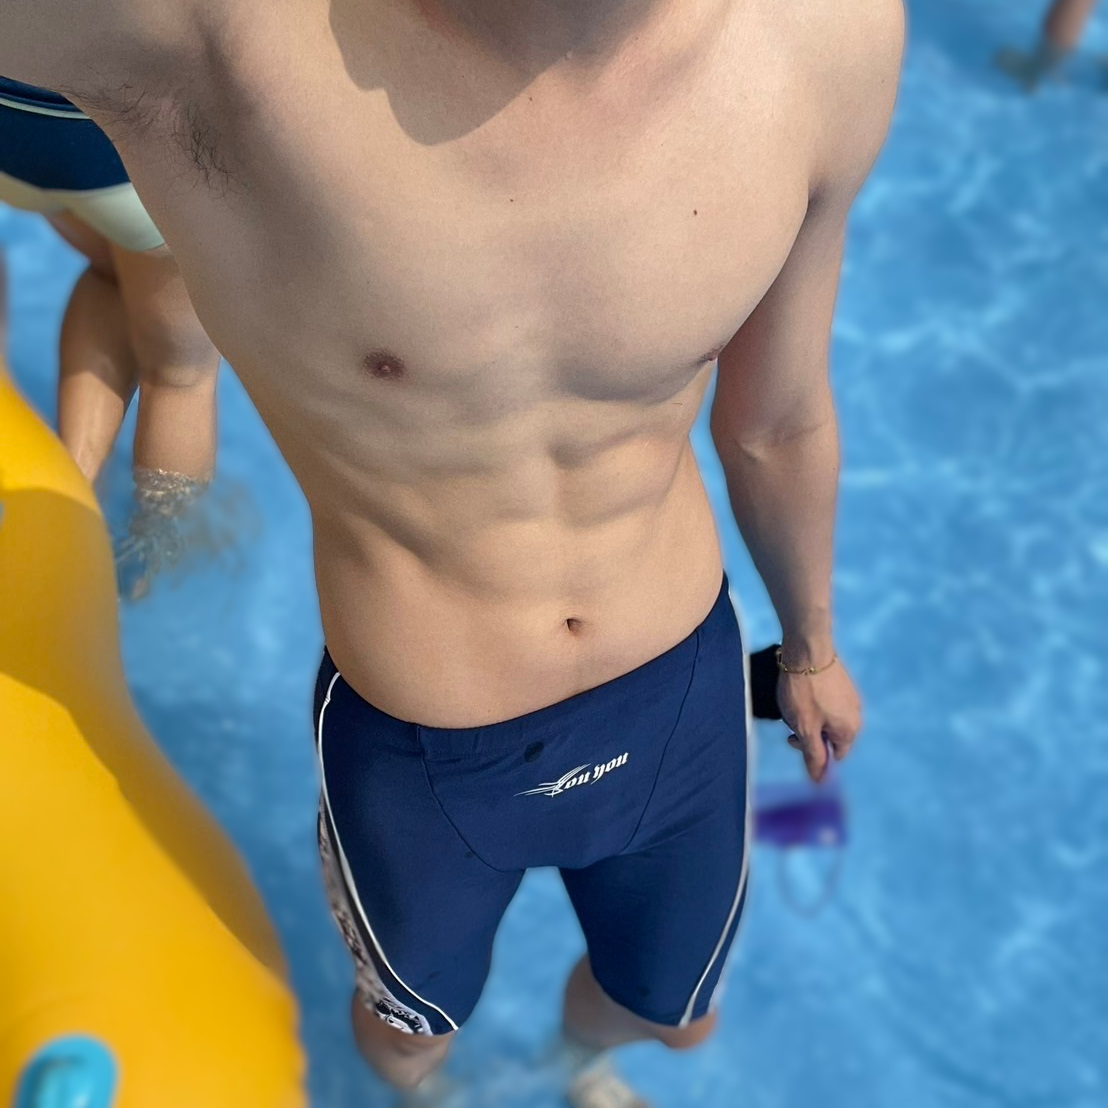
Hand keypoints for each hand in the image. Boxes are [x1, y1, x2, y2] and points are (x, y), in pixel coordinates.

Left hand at [777, 656, 861, 781]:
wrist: (807, 648)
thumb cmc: (805, 690)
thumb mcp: (805, 728)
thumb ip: (813, 756)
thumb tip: (819, 781)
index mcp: (850, 730)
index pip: (834, 756)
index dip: (813, 753)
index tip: (794, 737)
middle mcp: (855, 714)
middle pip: (830, 736)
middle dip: (809, 733)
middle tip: (791, 720)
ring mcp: (849, 696)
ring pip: (826, 718)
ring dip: (809, 717)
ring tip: (794, 703)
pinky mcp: (840, 682)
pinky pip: (827, 702)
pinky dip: (813, 702)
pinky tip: (800, 691)